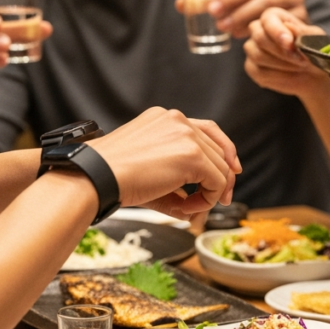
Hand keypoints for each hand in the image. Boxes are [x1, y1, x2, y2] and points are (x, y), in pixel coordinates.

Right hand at [86, 108, 241, 219]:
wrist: (97, 176)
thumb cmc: (112, 175)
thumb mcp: (149, 173)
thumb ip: (176, 185)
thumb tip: (194, 210)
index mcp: (165, 118)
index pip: (207, 130)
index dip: (224, 152)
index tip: (232, 172)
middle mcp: (177, 120)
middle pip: (218, 150)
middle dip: (220, 180)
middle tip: (214, 202)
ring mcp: (186, 134)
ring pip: (220, 167)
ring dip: (210, 193)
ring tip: (190, 209)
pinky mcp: (192, 154)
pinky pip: (217, 181)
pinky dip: (207, 199)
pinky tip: (188, 208)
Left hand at [174, 0, 307, 37]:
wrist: (286, 29)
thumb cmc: (254, 9)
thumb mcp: (234, 0)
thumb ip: (210, 0)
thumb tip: (180, 4)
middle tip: (213, 12)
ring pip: (267, 1)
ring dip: (242, 14)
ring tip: (222, 26)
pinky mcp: (300, 16)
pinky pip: (277, 20)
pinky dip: (256, 26)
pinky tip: (240, 34)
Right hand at [243, 7, 329, 98]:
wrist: (313, 72)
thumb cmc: (313, 50)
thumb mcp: (314, 40)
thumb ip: (301, 33)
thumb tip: (289, 27)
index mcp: (273, 17)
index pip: (268, 20)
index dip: (278, 31)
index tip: (290, 44)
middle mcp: (258, 30)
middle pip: (260, 38)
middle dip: (281, 51)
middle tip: (302, 60)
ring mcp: (252, 49)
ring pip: (258, 56)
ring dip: (282, 64)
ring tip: (300, 67)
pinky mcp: (252, 67)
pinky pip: (259, 72)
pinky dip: (278, 76)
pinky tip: (292, 75)